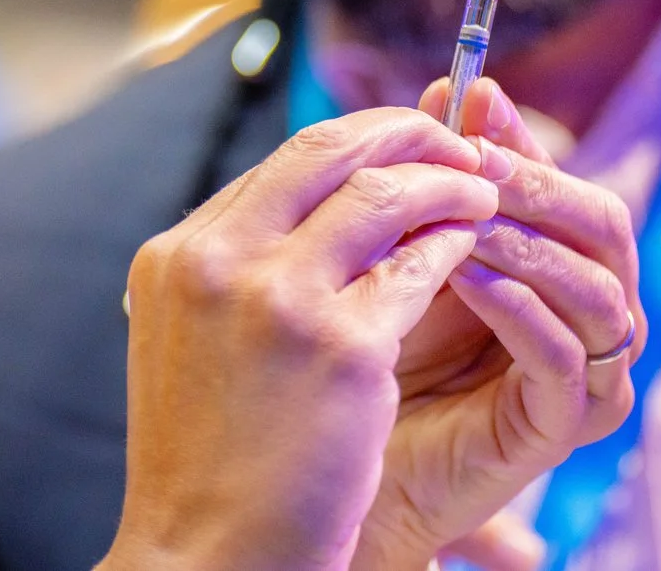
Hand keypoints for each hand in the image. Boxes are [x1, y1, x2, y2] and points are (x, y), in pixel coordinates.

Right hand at [101, 106, 513, 570]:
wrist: (209, 558)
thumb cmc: (212, 463)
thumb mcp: (193, 340)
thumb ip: (239, 270)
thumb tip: (319, 210)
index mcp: (176, 254)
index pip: (279, 163)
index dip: (354, 143)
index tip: (400, 146)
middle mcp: (219, 261)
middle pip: (327, 150)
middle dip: (404, 132)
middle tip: (455, 138)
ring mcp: (279, 301)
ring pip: (383, 195)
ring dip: (445, 181)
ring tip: (484, 189)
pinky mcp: (342, 349)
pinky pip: (420, 266)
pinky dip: (456, 243)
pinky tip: (477, 246)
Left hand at [354, 79, 644, 570]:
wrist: (344, 454)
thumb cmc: (378, 344)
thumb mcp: (409, 242)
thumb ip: (440, 173)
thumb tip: (459, 88)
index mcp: (561, 261)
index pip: (570, 182)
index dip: (526, 138)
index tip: (472, 102)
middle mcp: (589, 311)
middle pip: (605, 226)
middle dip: (539, 184)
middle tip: (474, 160)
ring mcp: (586, 370)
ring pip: (595, 290)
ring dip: (528, 243)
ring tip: (463, 219)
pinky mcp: (564, 424)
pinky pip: (566, 358)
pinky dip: (522, 310)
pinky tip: (469, 279)